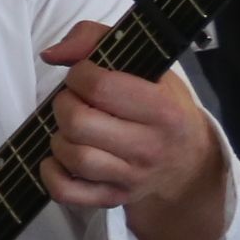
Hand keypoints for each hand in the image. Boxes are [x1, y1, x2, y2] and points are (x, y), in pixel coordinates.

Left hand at [32, 21, 218, 211]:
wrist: (188, 163)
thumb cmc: (162, 105)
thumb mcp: (148, 65)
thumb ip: (97, 40)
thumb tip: (52, 54)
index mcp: (162, 109)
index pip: (100, 86)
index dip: (79, 74)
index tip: (85, 75)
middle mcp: (149, 147)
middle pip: (79, 123)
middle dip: (65, 105)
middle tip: (75, 102)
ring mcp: (131, 177)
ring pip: (72, 157)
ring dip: (59, 138)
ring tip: (73, 129)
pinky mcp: (113, 198)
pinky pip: (66, 192)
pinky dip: (51, 174)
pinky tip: (59, 158)